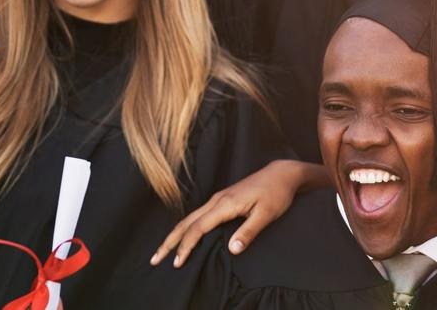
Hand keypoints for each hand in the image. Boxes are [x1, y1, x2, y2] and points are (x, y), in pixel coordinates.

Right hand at [150, 160, 326, 267]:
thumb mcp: (267, 214)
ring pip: (190, 218)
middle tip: (154, 259)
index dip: (186, 246)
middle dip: (169, 241)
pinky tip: (184, 237)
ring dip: (175, 235)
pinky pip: (198, 215)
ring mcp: (218, 198)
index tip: (177, 263)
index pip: (198, 228)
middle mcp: (217, 200)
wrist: (282, 173)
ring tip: (163, 251)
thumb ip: (249, 232)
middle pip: (186, 222)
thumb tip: (232, 250)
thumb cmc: (276, 193)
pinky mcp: (222, 199)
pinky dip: (186, 228)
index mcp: (225, 204)